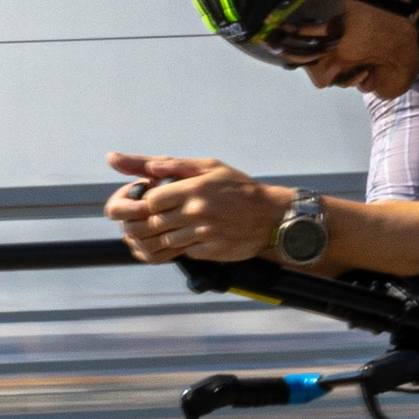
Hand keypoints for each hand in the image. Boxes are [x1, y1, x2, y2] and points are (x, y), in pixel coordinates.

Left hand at [105, 153, 283, 265]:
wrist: (270, 216)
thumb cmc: (238, 187)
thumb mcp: (210, 167)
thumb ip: (176, 166)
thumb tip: (148, 169)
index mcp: (194, 189)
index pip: (151, 200)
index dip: (148, 201)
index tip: (155, 201)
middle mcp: (197, 212)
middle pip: (154, 223)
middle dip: (151, 220)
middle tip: (159, 216)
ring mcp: (204, 234)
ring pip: (166, 240)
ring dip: (167, 234)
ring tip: (177, 226)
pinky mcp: (211, 251)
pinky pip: (184, 252)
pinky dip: (184, 246)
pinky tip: (194, 237)